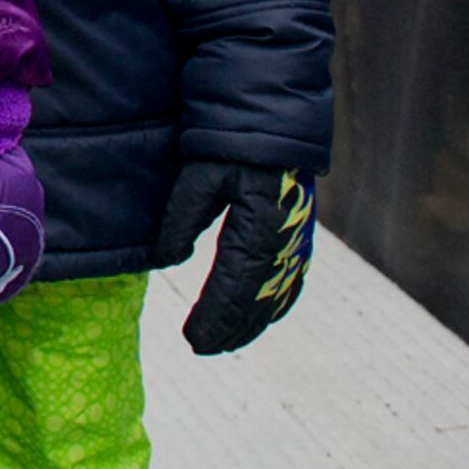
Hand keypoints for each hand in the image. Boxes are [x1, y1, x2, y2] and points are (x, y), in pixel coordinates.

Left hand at [151, 162, 315, 354]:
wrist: (276, 119)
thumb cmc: (231, 143)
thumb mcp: (199, 175)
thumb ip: (182, 218)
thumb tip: (167, 261)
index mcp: (259, 224)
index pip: (234, 285)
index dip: (215, 317)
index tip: (193, 340)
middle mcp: (285, 239)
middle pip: (258, 299)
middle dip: (231, 328)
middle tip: (202, 349)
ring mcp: (298, 239)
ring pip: (278, 294)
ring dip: (253, 323)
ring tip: (224, 343)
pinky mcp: (301, 234)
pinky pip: (292, 280)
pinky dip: (276, 305)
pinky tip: (262, 319)